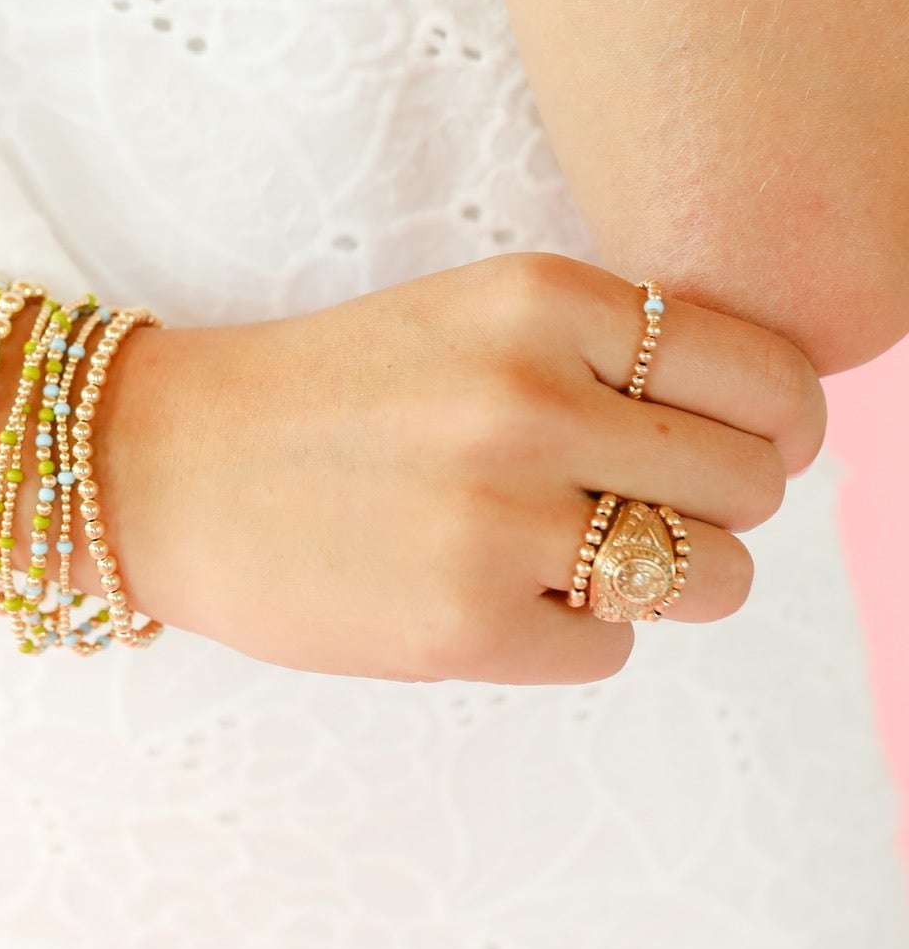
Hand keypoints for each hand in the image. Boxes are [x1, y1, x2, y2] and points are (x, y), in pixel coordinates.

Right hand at [97, 252, 825, 683]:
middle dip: (716, 505)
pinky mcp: (463, 624)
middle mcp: (529, 399)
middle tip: (641, 505)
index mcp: (538, 299)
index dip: (780, 423)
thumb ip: (608, 354)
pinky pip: (612, 649)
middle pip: (753, 483)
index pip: (768, 373)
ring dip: (664, 578)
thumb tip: (762, 435)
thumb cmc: (329, 393)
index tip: (751, 445)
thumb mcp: (470, 317)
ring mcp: (496, 517)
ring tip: (573, 555)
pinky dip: (571, 633)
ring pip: (709, 577)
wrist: (168, 464)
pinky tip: (491, 592)